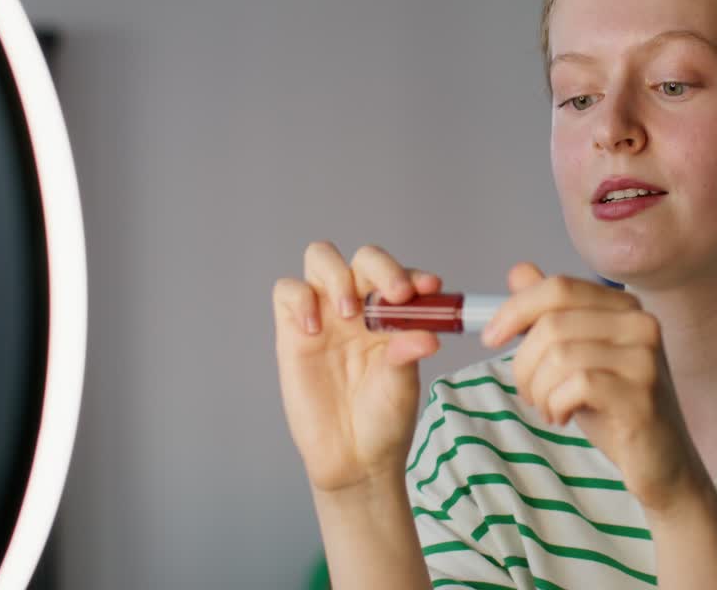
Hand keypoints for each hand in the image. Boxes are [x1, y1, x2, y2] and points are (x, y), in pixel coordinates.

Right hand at [273, 242, 442, 492]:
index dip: (413, 274)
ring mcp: (325, 316)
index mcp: (393, 315)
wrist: (353, 458)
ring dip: (337, 276)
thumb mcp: (402, 386)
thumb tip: (428, 335)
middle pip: (363, 258)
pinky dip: (300, 298)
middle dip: (381, 267)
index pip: (400, 276)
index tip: (429, 289)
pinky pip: (288, 292)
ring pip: (321, 258)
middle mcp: (360, 307)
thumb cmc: (384, 419)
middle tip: (394, 296)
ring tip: (349, 314)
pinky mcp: (292, 332)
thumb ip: (407, 354)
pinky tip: (314, 329)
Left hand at [481, 263, 707, 513]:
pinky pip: (576, 385)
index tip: (491, 337)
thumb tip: (518, 271)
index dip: (516, 309)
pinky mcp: (641, 395)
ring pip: (559, 355)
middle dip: (523, 363)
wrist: (660, 461)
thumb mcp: (577, 356)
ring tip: (549, 407)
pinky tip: (563, 417)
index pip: (559, 287)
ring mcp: (645, 359)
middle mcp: (640, 324)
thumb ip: (551, 314)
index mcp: (625, 307)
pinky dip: (555, 404)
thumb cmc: (615, 408)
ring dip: (538, 389)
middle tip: (529, 392)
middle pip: (552, 323)